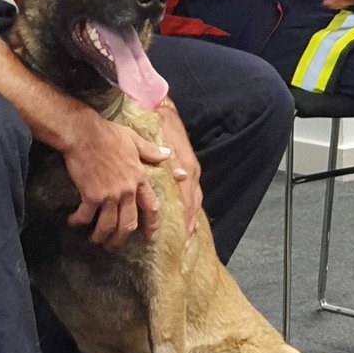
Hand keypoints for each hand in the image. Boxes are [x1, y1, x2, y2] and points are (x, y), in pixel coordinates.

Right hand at [63, 111, 166, 248]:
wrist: (84, 133)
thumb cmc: (108, 134)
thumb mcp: (133, 139)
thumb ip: (150, 150)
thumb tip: (167, 154)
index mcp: (139, 177)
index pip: (151, 207)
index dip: (152, 225)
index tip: (149, 238)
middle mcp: (127, 190)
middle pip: (128, 224)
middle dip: (120, 238)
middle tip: (112, 244)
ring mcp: (110, 194)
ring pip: (108, 226)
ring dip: (100, 237)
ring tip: (94, 240)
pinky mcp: (91, 195)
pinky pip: (86, 216)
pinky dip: (79, 221)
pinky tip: (73, 221)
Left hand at [157, 98, 202, 236]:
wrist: (162, 107)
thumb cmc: (159, 123)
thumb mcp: (162, 137)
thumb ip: (171, 156)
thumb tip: (181, 176)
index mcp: (186, 167)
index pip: (186, 199)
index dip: (184, 218)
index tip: (180, 235)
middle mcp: (191, 172)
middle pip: (192, 204)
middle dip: (189, 225)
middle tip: (184, 245)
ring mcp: (191, 172)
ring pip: (194, 201)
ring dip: (191, 220)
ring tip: (187, 239)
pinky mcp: (188, 170)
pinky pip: (192, 195)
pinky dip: (191, 210)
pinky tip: (187, 222)